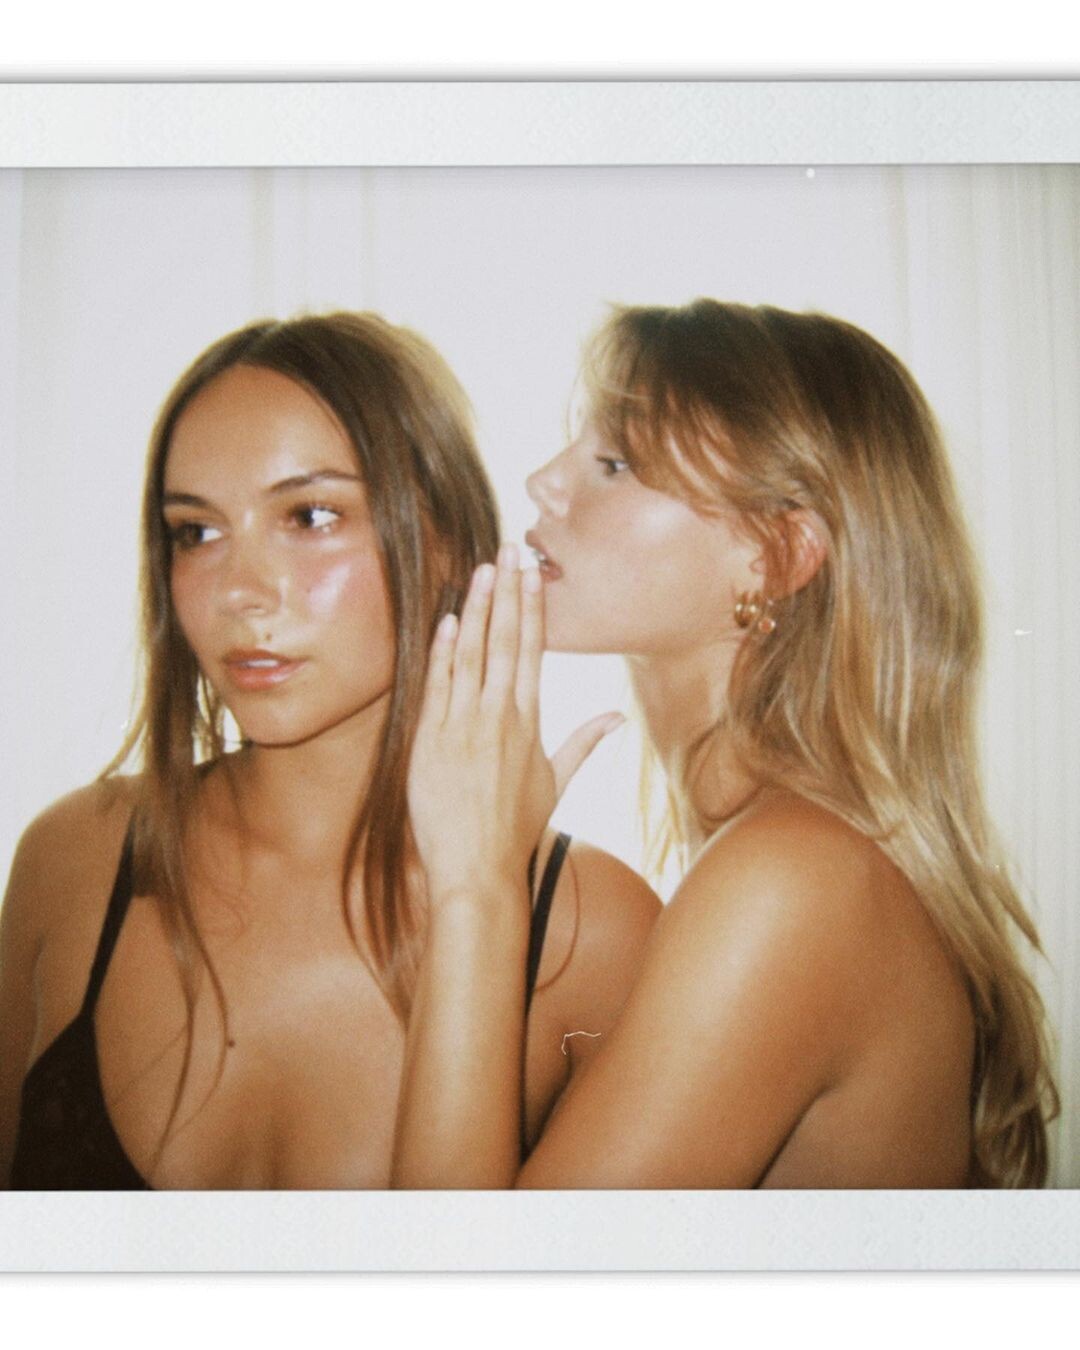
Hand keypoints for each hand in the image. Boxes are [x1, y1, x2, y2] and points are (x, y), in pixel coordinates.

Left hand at [407, 542, 623, 903]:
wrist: (476, 869)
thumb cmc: (515, 830)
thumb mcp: (556, 783)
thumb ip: (584, 743)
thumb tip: (618, 718)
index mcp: (529, 723)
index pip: (532, 651)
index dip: (532, 608)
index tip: (532, 574)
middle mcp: (499, 717)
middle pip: (505, 641)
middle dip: (507, 593)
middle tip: (509, 550)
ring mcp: (464, 726)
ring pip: (471, 655)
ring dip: (475, 610)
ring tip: (480, 570)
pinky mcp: (431, 741)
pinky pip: (438, 685)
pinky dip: (443, 651)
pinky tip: (448, 620)